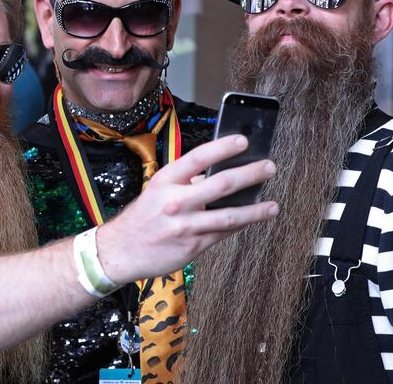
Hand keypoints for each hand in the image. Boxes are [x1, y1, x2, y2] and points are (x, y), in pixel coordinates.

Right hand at [96, 134, 277, 283]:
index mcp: (166, 180)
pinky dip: (239, 225)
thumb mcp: (158, 190)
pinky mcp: (192, 246)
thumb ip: (187, 182)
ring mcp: (186, 225)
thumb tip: (219, 174)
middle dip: (250, 174)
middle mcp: (176, 201)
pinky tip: (252, 219)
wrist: (120, 250)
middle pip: (221, 185)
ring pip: (229, 215)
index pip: (199, 157)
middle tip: (268, 167)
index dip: (223, 147)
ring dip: (255, 210)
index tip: (243, 141)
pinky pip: (222, 233)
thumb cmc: (143, 217)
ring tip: (272, 206)